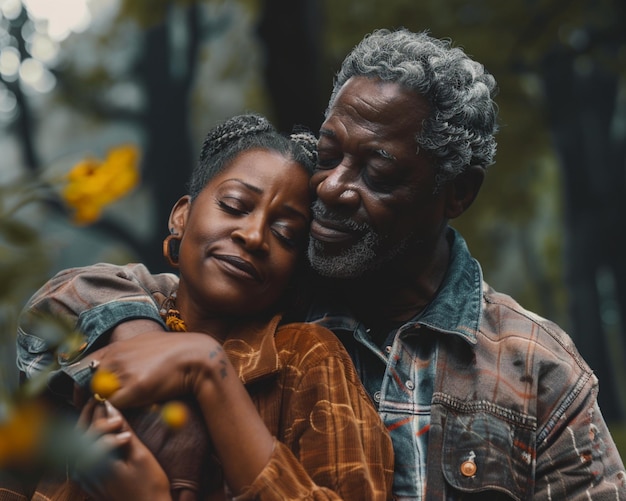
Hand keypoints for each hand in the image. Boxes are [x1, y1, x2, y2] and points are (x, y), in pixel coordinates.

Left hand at [73, 398, 170, 500]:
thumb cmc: (148, 485)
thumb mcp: (140, 455)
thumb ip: (124, 431)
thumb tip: (114, 410)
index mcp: (97, 463)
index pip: (96, 430)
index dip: (103, 413)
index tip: (110, 399)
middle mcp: (84, 471)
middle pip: (81, 435)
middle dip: (91, 415)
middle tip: (100, 399)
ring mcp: (83, 476)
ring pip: (79, 443)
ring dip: (88, 424)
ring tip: (98, 408)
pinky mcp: (86, 479)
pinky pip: (82, 452)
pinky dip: (89, 438)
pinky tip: (96, 428)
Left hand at [82, 330, 224, 407]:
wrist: (197, 356)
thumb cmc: (174, 352)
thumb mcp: (144, 344)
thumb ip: (124, 355)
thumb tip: (108, 366)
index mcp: (117, 347)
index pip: (84, 366)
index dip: (82, 383)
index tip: (86, 394)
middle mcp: (116, 358)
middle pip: (89, 384)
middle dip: (92, 398)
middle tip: (100, 409)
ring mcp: (124, 372)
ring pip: (101, 396)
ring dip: (107, 406)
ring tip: (118, 411)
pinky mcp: (135, 388)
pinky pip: (116, 406)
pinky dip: (120, 411)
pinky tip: (133, 410)